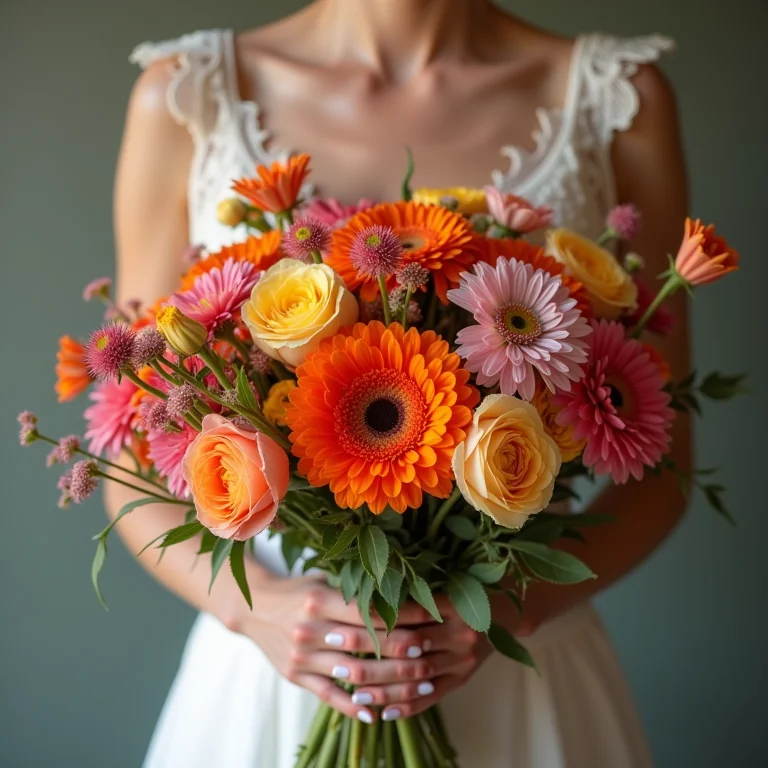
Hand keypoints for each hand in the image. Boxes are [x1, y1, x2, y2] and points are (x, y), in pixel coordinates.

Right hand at [239, 573, 459, 721]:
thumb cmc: (299, 591)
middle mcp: (309, 629)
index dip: (402, 616)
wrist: (254, 609)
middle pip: (365, 643)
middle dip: (401, 649)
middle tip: (430, 651)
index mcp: (319, 600)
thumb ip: (355, 590)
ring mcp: (301, 656)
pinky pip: (329, 696)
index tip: (430, 618)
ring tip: (417, 683)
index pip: (370, 611)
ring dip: (388, 681)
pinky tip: (375, 712)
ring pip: (352, 673)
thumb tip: (403, 588)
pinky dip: (353, 706)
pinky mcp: (295, 676)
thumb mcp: (324, 582)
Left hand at [348, 597, 492, 721]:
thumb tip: (360, 590)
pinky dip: (408, 706)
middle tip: (338, 664)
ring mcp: (463, 660)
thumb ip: (409, 589)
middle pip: (409, 650)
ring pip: (418, 678)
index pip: (405, 616)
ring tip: (355, 694)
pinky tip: (384, 713)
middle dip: (371, 657)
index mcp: (453, 604)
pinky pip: (433, 697)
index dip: (372, 621)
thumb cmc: (466, 589)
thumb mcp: (441, 582)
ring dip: (385, 688)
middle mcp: (460, 634)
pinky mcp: (464, 679)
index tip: (340, 626)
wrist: (506, 611)